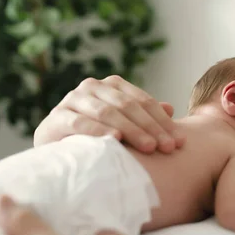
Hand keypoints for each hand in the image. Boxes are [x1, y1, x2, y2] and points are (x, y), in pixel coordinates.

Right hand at [34, 75, 182, 153]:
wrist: (56, 149)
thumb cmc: (96, 134)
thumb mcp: (123, 123)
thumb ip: (145, 115)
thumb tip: (171, 108)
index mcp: (112, 85)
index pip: (143, 101)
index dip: (163, 121)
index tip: (179, 141)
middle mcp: (93, 87)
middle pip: (129, 106)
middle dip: (151, 127)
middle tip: (168, 147)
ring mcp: (73, 100)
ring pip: (108, 113)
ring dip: (131, 130)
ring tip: (149, 146)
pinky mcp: (56, 117)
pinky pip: (80, 123)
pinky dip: (98, 131)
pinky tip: (115, 140)